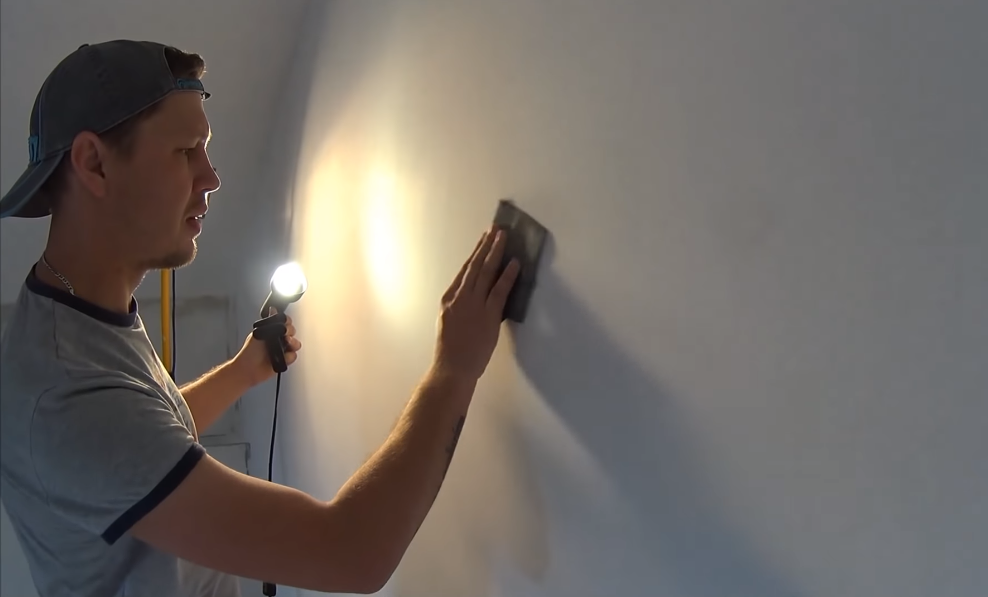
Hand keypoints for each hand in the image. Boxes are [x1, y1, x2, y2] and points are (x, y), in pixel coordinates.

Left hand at [233, 311, 301, 386]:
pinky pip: (293, 355)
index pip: (284, 321)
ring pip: (295, 343)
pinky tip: (281, 357)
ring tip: (285, 345)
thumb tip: (273, 309)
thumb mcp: (259, 332)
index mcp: (271, 330)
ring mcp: (282, 349)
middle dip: (290, 332)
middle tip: (284, 335)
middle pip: (292, 331)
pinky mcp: (285, 360)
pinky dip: (288, 357)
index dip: (287, 321)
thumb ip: (270, 321)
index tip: (285, 324)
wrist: (249, 369)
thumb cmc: (250, 351)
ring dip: (292, 343)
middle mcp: (277, 338)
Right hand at [432, 226, 519, 382]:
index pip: (463, 271)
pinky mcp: (487, 315)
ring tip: (503, 237)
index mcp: (447, 300)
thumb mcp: (449, 324)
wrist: (452, 369)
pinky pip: (499, 290)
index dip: (474, 254)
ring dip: (495, 252)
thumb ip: (460, 308)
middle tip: (494, 229)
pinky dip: (508, 275)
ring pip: (485, 272)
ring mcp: (473, 305)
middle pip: (474, 266)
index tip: (482, 240)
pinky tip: (515, 263)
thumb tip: (474, 298)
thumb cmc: (451, 352)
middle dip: (485, 246)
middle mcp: (459, 298)